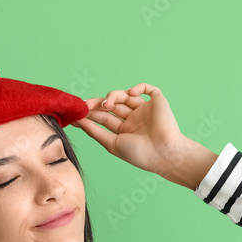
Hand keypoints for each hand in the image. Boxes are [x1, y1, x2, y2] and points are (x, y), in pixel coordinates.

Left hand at [71, 82, 188, 178]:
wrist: (163, 153)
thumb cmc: (139, 154)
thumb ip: (95, 131)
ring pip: (125, 96)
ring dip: (113, 96)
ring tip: (108, 104)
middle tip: (86, 105)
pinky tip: (130, 93)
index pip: (104, 118)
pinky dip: (138, 87)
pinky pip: (148, 89)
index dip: (91, 113)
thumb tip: (78, 121)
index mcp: (124, 131)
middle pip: (112, 105)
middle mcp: (133, 119)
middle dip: (98, 104)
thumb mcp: (111, 144)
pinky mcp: (157, 102)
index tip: (77, 111)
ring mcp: (145, 110)